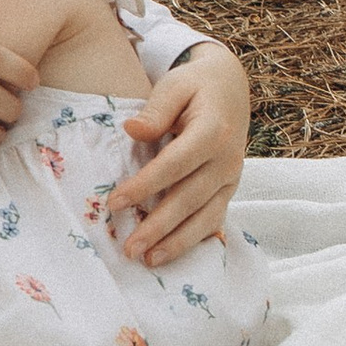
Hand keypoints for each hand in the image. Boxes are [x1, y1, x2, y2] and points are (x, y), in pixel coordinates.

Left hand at [111, 44, 249, 267]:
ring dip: (177, 242)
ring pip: (205, 216)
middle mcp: (228, 159)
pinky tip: (170, 255)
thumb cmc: (194, 86)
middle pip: (189, 198)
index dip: (145, 185)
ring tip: (148, 260)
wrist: (230, 87)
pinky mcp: (229, 189)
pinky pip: (213, 219)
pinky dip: (193, 240)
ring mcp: (231, 177)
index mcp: (213, 131)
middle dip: (158, 226)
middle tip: (129, 248)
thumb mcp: (175, 85)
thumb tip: (131, 131)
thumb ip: (155, 110)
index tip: (114, 202)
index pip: (175, 164)